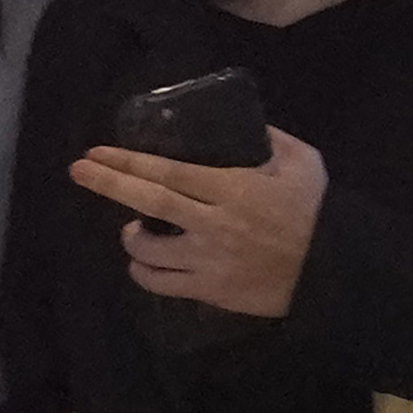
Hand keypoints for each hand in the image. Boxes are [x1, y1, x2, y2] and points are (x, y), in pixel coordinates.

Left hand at [74, 124, 330, 319]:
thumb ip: (270, 139)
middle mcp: (214, 224)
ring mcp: (210, 261)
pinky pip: (164, 284)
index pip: (169, 172)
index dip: (129, 162)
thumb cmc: (316, 212)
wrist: (334, 271)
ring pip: (150, 251)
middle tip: (78, 171)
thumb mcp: (303, 162)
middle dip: (110, 184)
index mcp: (233, 188)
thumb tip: (239, 122)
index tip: (98, 152)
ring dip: (130, 238)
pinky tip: (143, 264)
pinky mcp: (212, 290)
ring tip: (128, 229)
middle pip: (150, 202)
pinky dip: (145, 273)